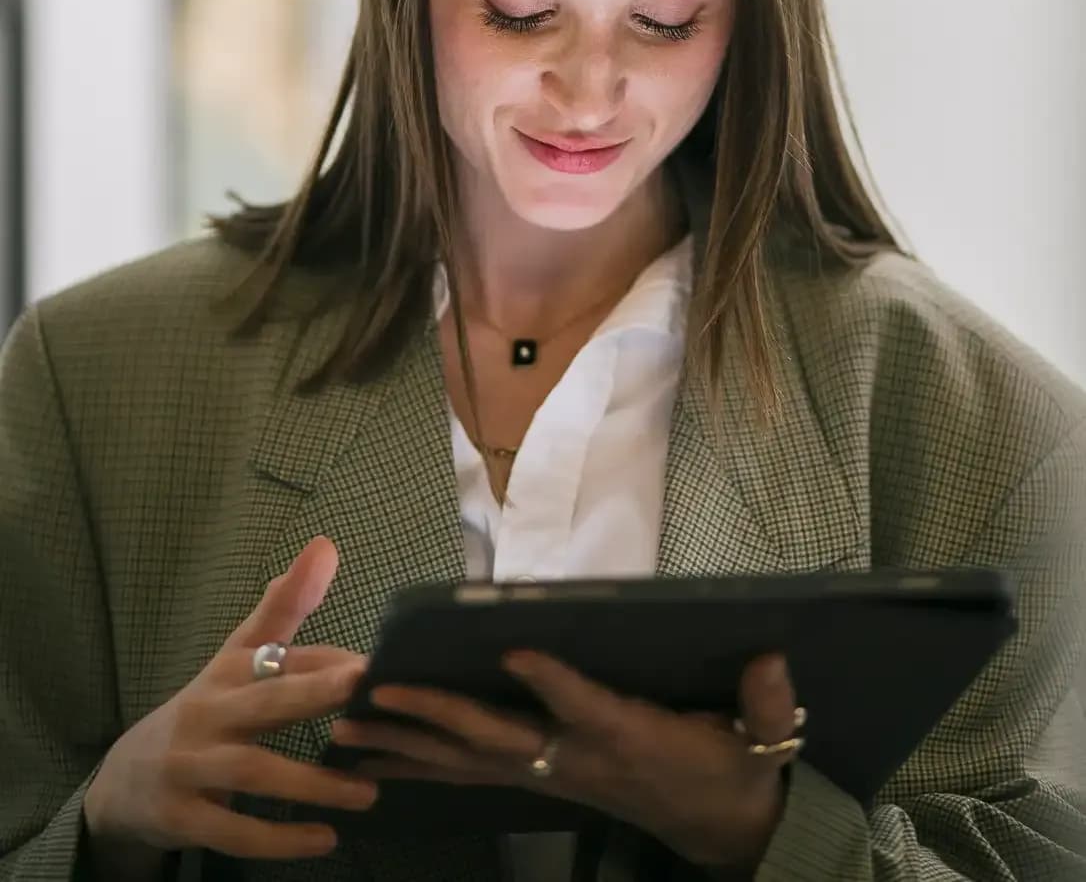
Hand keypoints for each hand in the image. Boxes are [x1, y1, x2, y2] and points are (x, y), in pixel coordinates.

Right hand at [83, 537, 376, 862]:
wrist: (124, 781)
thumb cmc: (205, 711)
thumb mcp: (237, 658)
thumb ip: (285, 609)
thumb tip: (327, 545)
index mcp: (227, 672)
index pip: (279, 655)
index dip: (325, 659)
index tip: (375, 662)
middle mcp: (208, 712)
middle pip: (264, 700)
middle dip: (314, 692)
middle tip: (366, 687)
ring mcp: (190, 764)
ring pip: (253, 771)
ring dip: (312, 783)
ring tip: (368, 792)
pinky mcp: (182, 815)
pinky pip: (232, 830)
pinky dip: (277, 838)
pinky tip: (323, 840)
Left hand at [329, 649, 797, 870]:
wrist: (720, 828)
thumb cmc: (732, 770)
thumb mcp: (760, 743)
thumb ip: (766, 705)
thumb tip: (775, 657)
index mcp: (629, 739)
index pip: (586, 707)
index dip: (552, 683)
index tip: (515, 650)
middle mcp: (577, 759)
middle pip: (498, 738)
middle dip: (434, 716)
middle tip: (378, 694)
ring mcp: (551, 772)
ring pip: (466, 760)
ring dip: (404, 744)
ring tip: (344, 729)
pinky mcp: (538, 776)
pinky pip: (466, 770)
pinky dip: (417, 760)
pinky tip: (373, 754)